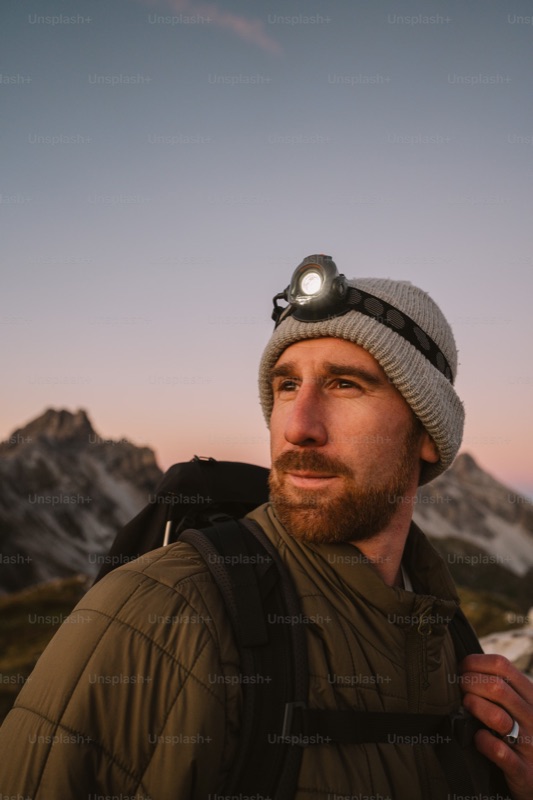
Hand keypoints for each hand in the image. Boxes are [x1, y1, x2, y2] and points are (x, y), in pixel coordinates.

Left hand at [459, 654, 532, 799]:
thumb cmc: (521, 733)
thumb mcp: (517, 705)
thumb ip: (498, 687)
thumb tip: (463, 667)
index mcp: (530, 696)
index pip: (502, 665)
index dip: (474, 663)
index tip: (461, 670)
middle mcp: (532, 716)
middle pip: (496, 688)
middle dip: (469, 684)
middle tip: (460, 690)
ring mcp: (529, 744)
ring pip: (498, 717)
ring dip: (475, 708)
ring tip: (466, 708)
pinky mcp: (523, 770)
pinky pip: (499, 751)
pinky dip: (484, 742)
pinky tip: (478, 738)